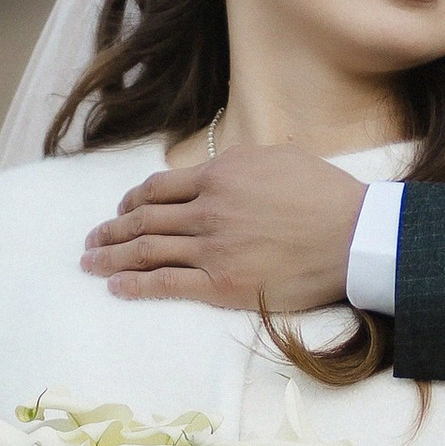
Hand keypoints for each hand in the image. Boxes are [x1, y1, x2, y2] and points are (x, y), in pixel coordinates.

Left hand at [80, 143, 362, 311]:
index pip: (159, 187)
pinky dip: (135, 285)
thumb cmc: (326, 196)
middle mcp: (208, 209)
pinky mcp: (222, 284)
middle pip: (143, 218)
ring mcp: (212, 248)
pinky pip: (166, 284)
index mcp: (220, 175)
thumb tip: (216, 169)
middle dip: (111, 230)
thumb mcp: (279, 159)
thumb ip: (239, 164)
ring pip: (146, 250)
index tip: (121, 210)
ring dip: (111, 257)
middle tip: (92, 240)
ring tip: (90, 263)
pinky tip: (116, 287)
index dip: (132, 200)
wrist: (354, 236)